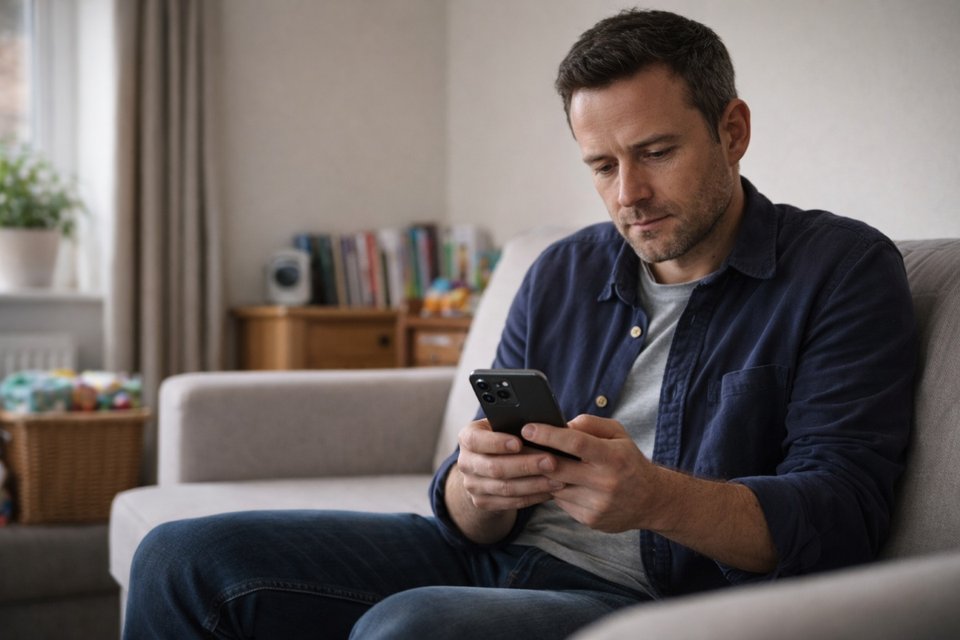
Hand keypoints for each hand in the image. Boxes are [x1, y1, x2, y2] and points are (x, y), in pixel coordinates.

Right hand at [455, 419, 565, 512]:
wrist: (486, 466)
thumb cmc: (502, 437)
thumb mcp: (502, 425)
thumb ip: (515, 423)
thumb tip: (542, 424)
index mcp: (467, 438)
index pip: (476, 440)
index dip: (496, 443)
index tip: (519, 442)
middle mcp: (465, 462)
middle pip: (494, 467)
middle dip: (526, 465)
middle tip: (552, 461)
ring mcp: (472, 485)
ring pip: (505, 488)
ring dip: (535, 484)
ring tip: (558, 479)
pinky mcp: (482, 503)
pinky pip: (511, 502)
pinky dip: (533, 497)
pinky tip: (550, 491)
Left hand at [521, 415, 664, 532]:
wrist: (651, 500)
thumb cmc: (628, 461)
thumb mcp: (618, 434)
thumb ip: (590, 424)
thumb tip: (562, 424)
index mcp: (613, 457)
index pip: (576, 443)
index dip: (549, 435)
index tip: (528, 428)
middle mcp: (605, 482)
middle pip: (558, 468)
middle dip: (534, 456)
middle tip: (516, 445)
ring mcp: (597, 504)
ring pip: (555, 486)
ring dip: (542, 474)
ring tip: (531, 461)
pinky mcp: (589, 519)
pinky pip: (561, 501)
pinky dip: (555, 490)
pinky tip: (555, 480)